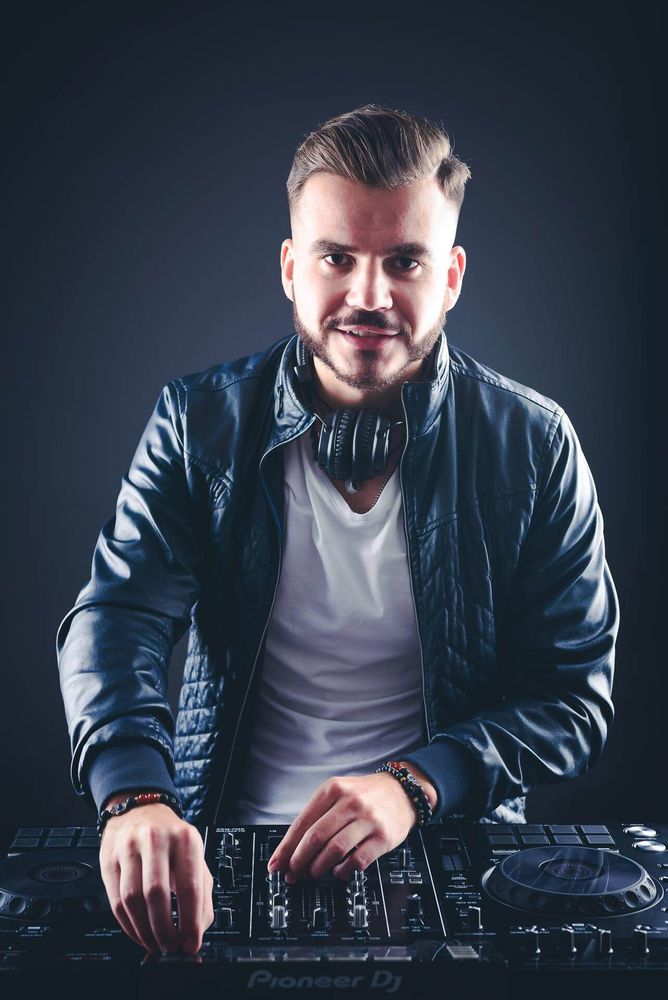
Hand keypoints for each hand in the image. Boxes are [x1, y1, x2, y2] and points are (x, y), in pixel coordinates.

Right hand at [99, 799, 213, 954]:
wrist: (139, 808)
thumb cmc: (170, 837)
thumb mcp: (194, 855)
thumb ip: (202, 891)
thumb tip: (200, 928)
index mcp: (185, 838)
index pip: (189, 886)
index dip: (190, 921)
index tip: (191, 943)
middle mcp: (156, 839)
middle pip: (157, 894)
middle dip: (164, 930)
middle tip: (170, 947)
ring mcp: (128, 848)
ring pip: (132, 900)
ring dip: (144, 931)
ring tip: (155, 943)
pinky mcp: (108, 859)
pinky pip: (115, 901)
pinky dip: (128, 925)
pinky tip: (138, 933)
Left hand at [266, 766, 435, 882]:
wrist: (402, 792)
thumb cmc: (365, 795)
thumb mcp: (339, 793)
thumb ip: (318, 816)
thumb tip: (292, 849)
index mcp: (333, 789)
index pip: (302, 822)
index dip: (286, 848)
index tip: (276, 864)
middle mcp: (350, 802)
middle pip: (316, 838)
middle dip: (299, 861)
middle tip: (292, 874)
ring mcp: (368, 819)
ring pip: (335, 850)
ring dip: (318, 868)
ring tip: (313, 873)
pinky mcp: (383, 837)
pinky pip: (357, 861)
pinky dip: (343, 871)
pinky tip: (338, 872)